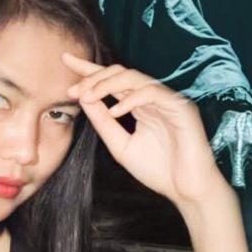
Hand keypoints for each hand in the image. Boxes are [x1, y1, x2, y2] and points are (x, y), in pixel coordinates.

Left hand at [62, 53, 229, 207]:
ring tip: (88, 96)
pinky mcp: (181, 106)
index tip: (64, 60)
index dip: (88, 69)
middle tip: (72, 90)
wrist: (187, 191)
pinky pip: (152, 92)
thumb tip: (83, 99)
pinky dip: (131, 99)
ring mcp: (167, 99)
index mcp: (138, 104)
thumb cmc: (158, 170)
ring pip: (134, 77)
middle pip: (120, 72)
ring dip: (106, 84)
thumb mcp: (120, 145)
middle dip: (93, 78)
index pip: (111, 80)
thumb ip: (103, 122)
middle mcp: (152, 97)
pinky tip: (116, 111)